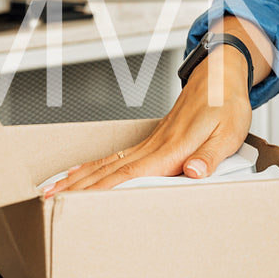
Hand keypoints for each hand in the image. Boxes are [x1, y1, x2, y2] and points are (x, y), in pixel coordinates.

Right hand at [44, 47, 253, 195]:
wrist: (220, 74)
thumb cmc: (226, 103)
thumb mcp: (230, 132)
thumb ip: (210, 155)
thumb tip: (192, 172)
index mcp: (172, 148)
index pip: (132, 174)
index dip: (105, 190)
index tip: (79, 203)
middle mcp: (155, 145)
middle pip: (109, 170)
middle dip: (78, 188)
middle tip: (49, 200)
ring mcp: (150, 141)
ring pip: (107, 163)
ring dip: (78, 178)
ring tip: (53, 190)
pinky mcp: (152, 139)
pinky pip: (116, 155)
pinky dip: (93, 166)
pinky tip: (78, 173)